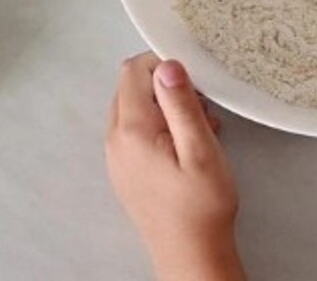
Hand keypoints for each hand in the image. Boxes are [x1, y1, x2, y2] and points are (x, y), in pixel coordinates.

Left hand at [105, 53, 244, 280]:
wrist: (190, 254)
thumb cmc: (200, 208)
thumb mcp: (200, 149)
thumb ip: (181, 104)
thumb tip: (167, 65)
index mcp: (132, 131)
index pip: (133, 71)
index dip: (163, 63)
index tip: (191, 75)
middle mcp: (116, 141)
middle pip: (131, 87)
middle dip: (165, 85)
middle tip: (199, 102)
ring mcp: (118, 157)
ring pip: (134, 109)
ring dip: (165, 107)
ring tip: (199, 127)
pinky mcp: (126, 170)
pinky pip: (137, 132)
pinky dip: (160, 127)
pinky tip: (188, 144)